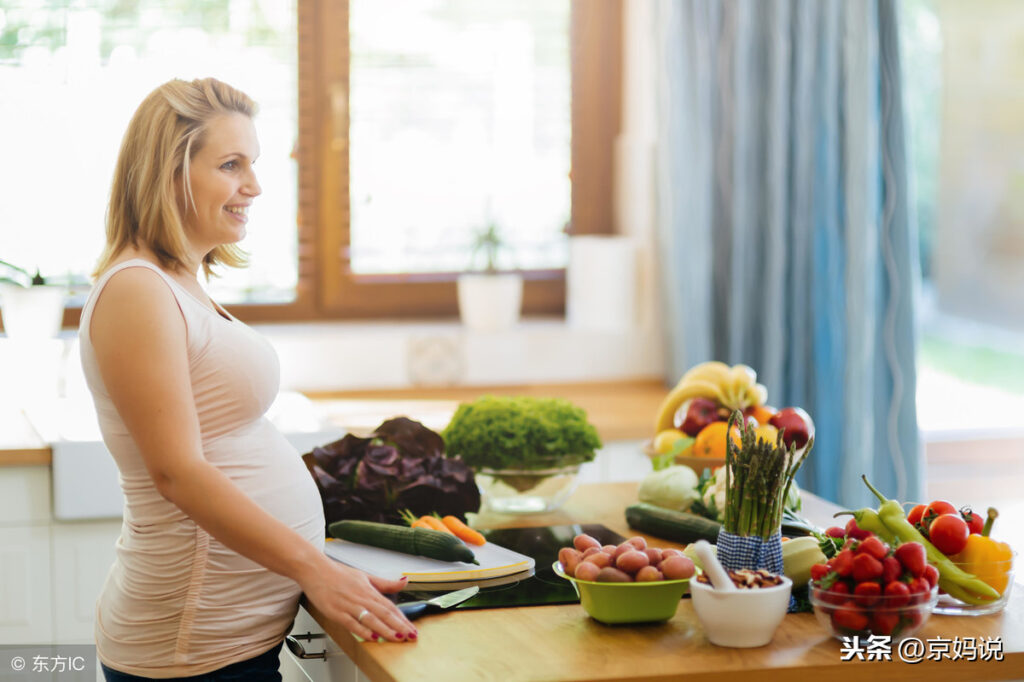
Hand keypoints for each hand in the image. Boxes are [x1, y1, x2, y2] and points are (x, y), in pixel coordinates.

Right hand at [301, 558, 416, 642]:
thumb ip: (385, 583)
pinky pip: (352, 623)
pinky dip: (363, 630)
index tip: (412, 628)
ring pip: (371, 619)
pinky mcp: (336, 612)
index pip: (390, 606)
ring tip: (397, 638)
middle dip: (399, 626)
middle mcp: (361, 598)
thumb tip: (404, 581)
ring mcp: (349, 605)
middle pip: (384, 613)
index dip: (402, 618)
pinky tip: (372, 637)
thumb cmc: (337, 573)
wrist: (315, 570)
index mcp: (369, 590)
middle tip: (411, 636)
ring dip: (385, 630)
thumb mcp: (365, 576)